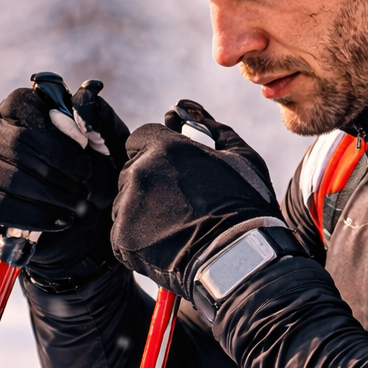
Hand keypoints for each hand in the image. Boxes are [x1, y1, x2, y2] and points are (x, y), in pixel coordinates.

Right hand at [0, 82, 129, 284]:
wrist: (81, 220)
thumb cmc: (92, 173)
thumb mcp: (103, 143)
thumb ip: (97, 116)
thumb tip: (89, 90)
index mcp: (17, 107)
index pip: (25, 108)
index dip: (58, 136)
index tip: (86, 155)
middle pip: (18, 145)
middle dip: (58, 170)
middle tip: (84, 187)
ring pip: (10, 177)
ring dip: (51, 195)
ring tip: (77, 205)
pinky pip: (1, 207)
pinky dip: (37, 216)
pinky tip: (60, 220)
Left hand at [111, 100, 282, 299]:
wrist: (239, 258)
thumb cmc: (245, 206)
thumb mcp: (241, 157)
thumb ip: (213, 129)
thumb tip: (192, 110)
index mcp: (164, 148)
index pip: (140, 138)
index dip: (155, 152)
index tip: (171, 169)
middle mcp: (139, 173)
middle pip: (132, 171)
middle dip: (151, 183)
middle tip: (180, 203)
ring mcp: (128, 207)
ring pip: (126, 202)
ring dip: (144, 211)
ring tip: (177, 227)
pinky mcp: (122, 239)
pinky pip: (124, 233)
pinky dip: (141, 239)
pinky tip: (169, 244)